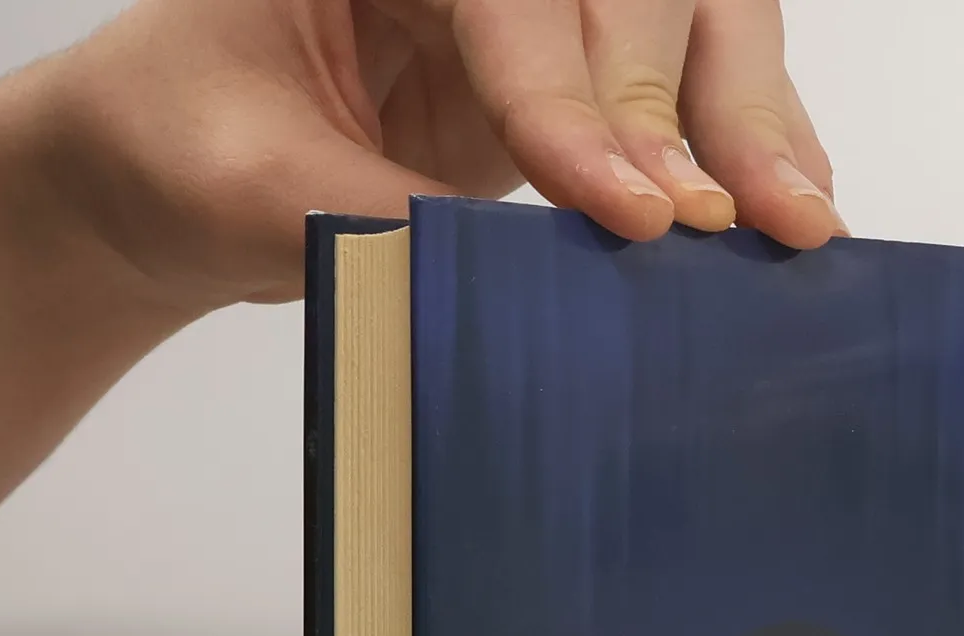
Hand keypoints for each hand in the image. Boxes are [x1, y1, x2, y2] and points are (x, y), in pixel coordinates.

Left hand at [42, 0, 843, 312]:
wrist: (167, 167)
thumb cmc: (179, 145)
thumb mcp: (246, 188)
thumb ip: (375, 219)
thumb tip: (520, 281)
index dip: (573, 101)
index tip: (622, 209)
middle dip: (686, 103)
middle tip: (722, 220)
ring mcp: (539, 10)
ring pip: (690, 16)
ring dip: (749, 119)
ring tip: (796, 224)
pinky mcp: (578, 80)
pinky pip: (689, 90)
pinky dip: (748, 147)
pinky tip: (791, 213)